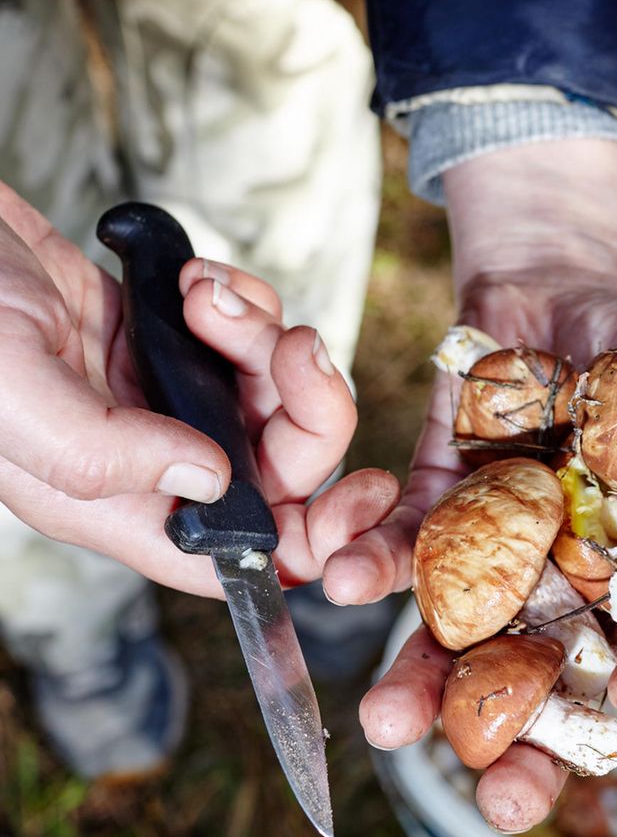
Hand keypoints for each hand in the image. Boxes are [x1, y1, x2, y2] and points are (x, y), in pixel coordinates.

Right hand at [0, 184, 398, 595]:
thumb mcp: (9, 390)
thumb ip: (102, 453)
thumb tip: (210, 480)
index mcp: (117, 503)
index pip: (233, 556)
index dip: (308, 545)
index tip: (359, 505)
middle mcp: (153, 458)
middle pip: (283, 465)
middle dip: (307, 404)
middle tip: (289, 346)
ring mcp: (168, 395)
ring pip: (276, 392)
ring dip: (267, 339)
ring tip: (204, 296)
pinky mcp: (175, 338)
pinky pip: (252, 334)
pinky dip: (245, 304)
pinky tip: (195, 280)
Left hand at [331, 140, 616, 830]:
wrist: (562, 289)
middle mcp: (565, 583)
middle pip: (548, 678)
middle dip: (526, 740)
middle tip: (505, 800)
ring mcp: (495, 552)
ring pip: (461, 636)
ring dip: (423, 681)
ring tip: (390, 725)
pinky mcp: (435, 508)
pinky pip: (400, 547)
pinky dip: (373, 562)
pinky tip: (345, 580)